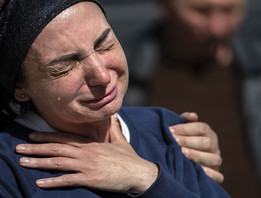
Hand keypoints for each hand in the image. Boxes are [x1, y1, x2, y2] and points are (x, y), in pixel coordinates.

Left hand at [15, 115, 157, 193]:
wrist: (139, 172)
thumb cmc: (129, 159)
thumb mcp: (120, 141)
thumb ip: (113, 128)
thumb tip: (113, 114)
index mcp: (91, 144)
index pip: (66, 138)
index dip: (48, 136)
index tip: (33, 135)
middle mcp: (86, 152)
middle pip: (57, 148)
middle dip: (36, 148)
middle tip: (19, 148)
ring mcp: (88, 165)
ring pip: (59, 162)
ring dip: (39, 162)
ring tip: (23, 162)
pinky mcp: (90, 178)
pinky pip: (68, 180)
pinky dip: (53, 181)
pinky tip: (40, 183)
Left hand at [170, 112, 223, 182]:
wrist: (188, 164)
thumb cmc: (183, 143)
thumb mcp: (184, 132)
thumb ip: (185, 122)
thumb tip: (192, 116)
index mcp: (208, 133)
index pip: (201, 128)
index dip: (185, 128)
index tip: (170, 130)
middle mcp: (214, 146)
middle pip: (206, 142)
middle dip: (188, 141)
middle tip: (174, 141)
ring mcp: (216, 160)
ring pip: (213, 158)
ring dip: (197, 155)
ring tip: (182, 153)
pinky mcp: (217, 175)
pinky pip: (218, 176)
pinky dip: (211, 174)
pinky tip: (199, 171)